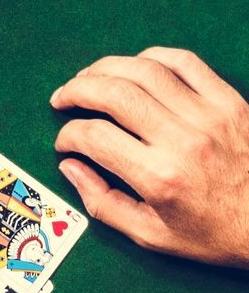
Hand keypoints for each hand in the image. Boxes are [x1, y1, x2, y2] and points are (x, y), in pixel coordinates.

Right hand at [50, 47, 248, 267]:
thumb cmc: (214, 233)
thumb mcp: (150, 234)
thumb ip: (103, 203)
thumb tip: (71, 168)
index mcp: (159, 177)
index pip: (95, 138)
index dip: (68, 136)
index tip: (64, 144)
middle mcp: (183, 140)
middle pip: (115, 94)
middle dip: (77, 91)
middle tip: (62, 99)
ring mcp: (210, 114)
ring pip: (145, 71)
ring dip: (107, 68)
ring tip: (89, 77)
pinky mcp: (230, 101)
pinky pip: (186, 63)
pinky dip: (153, 57)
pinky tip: (135, 66)